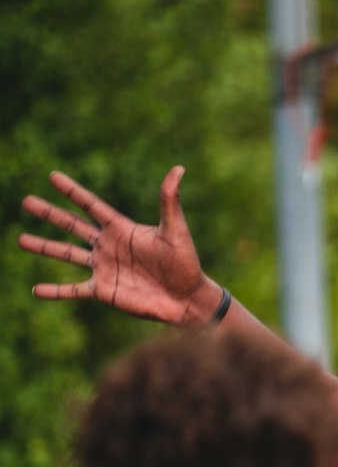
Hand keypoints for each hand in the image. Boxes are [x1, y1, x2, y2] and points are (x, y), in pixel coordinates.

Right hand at [19, 167, 220, 325]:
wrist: (186, 298)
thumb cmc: (185, 262)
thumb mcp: (175, 230)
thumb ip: (169, 201)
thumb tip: (178, 168)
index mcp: (121, 228)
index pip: (91, 205)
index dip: (72, 191)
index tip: (52, 176)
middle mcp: (108, 246)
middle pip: (72, 226)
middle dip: (49, 214)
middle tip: (26, 202)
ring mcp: (104, 268)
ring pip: (67, 254)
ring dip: (44, 247)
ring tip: (21, 240)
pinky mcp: (104, 291)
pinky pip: (74, 290)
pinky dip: (55, 291)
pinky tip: (37, 290)